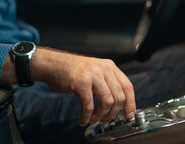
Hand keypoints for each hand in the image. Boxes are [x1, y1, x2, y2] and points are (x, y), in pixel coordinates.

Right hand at [1, 47, 135, 125]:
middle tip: (106, 120)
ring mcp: (93, 75)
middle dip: (113, 114)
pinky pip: (89, 106)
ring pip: (107, 102)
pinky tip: (83, 119)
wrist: (53, 64)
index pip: (127, 86)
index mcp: (110, 66)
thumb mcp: (95, 71)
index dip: (131, 103)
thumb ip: (107, 83)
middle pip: (119, 97)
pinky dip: (87, 116)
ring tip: (94, 120)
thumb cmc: (73, 71)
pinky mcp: (81, 82)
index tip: (129, 115)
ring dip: (101, 116)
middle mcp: (104, 68)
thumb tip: (119, 105)